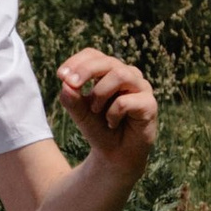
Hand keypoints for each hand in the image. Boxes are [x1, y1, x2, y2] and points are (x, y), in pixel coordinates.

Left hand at [57, 50, 157, 167]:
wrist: (115, 155)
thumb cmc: (99, 129)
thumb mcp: (80, 114)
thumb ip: (72, 100)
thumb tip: (65, 84)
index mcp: (109, 72)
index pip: (93, 55)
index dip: (76, 62)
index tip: (61, 76)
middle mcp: (127, 75)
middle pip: (107, 61)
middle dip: (86, 71)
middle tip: (71, 84)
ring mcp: (141, 88)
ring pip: (120, 75)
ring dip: (100, 93)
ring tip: (95, 110)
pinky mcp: (149, 104)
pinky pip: (126, 101)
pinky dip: (112, 113)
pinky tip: (112, 123)